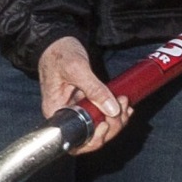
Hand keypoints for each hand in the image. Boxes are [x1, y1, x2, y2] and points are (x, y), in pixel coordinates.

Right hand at [37, 35, 126, 152]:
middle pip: (91, 137)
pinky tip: (123, 105)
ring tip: (124, 101)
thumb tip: (112, 110)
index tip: (105, 122)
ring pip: (100, 128)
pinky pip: (102, 116)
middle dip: (111, 126)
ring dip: (117, 119)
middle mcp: (66, 116)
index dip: (94, 139)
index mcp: (56, 112)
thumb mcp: (77, 69)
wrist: (58, 41)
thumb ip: (94, 89)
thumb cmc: (59, 53)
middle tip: (122, 107)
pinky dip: (116, 113)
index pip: (75, 141)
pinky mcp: (86, 104)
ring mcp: (77, 111)